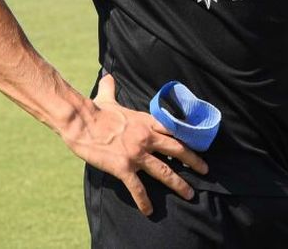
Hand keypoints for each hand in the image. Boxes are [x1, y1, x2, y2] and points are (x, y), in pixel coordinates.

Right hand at [63, 73, 208, 215]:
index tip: (199, 145)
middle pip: (177, 150)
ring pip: (164, 171)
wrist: (81, 122)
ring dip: (179, 183)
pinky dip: (144, 200)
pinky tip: (149, 210)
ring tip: (189, 193)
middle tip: (205, 170)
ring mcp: (137, 153)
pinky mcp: (124, 167)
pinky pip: (137, 188)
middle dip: (194, 161)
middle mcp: (147, 138)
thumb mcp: (107, 99)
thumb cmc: (94, 111)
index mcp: (146, 122)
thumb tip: (108, 76)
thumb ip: (111, 89)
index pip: (174, 130)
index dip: (188, 138)